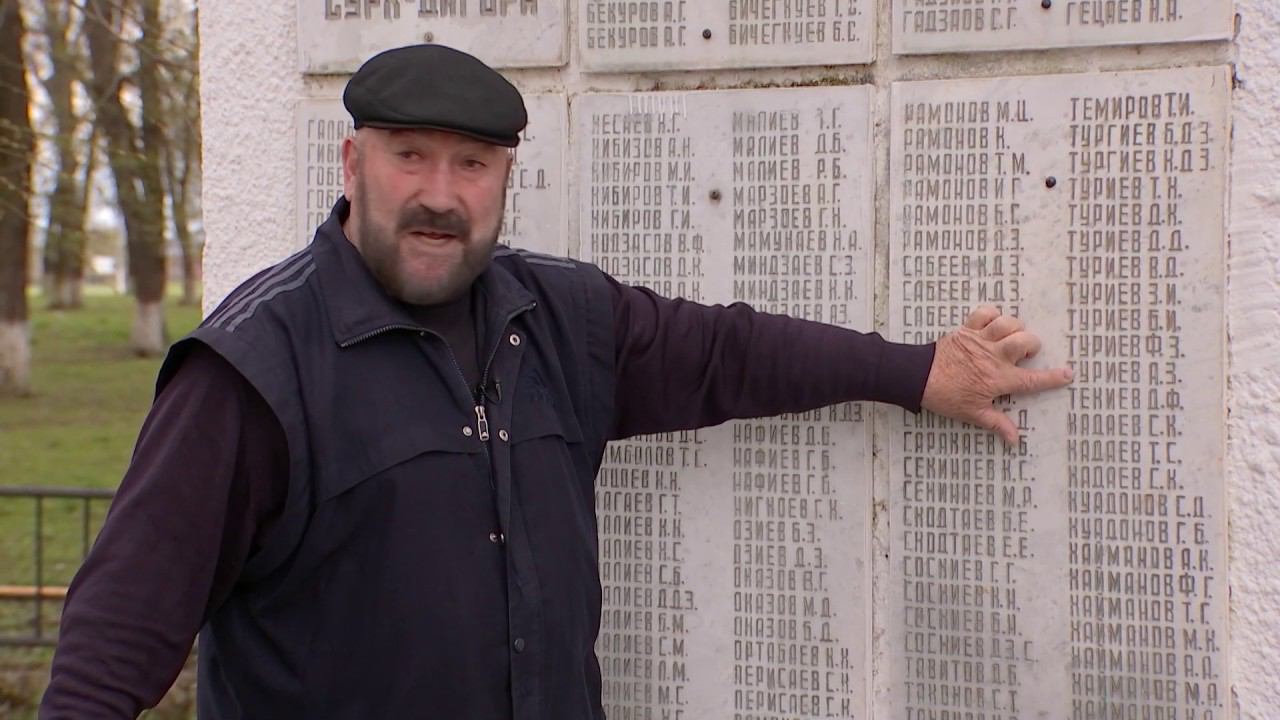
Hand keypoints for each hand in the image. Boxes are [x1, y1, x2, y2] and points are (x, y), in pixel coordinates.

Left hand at [920, 306, 1072, 444]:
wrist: (918, 378)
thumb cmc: (947, 397)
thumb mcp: (973, 413)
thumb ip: (997, 424)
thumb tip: (1015, 440)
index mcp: (998, 379)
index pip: (1032, 380)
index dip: (1052, 377)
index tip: (1068, 374)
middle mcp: (994, 357)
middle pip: (1026, 341)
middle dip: (1032, 345)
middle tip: (1024, 354)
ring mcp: (980, 340)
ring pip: (1009, 323)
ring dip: (1015, 328)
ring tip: (1011, 338)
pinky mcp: (966, 330)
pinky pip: (985, 313)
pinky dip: (992, 314)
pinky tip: (992, 324)